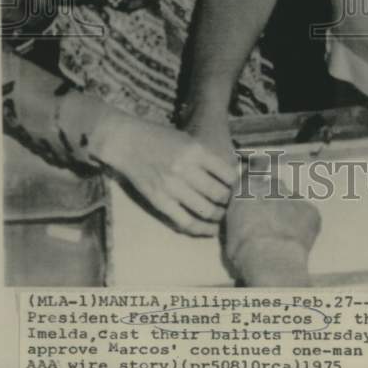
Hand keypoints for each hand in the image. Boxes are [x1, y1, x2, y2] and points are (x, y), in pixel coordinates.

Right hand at [94, 111, 236, 235]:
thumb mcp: (188, 139)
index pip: (228, 174)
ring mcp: (171, 187)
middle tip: (234, 204)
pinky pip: (185, 222)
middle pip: (219, 194)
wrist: (127, 142)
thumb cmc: (160, 137)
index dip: (238, 185)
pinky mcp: (159, 201)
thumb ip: (207, 157)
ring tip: (224, 216)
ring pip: (206, 210)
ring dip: (219, 216)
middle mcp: (185, 169)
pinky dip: (202, 229)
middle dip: (230, 202)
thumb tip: (231, 174)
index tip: (240, 188)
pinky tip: (210, 230)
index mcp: (196, 151)